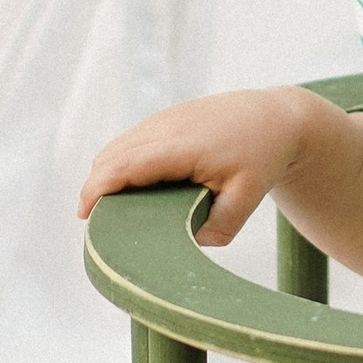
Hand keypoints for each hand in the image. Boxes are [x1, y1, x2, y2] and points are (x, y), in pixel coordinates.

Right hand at [78, 89, 302, 242]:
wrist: (278, 118)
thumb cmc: (263, 157)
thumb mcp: (247, 199)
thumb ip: (218, 228)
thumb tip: (187, 245)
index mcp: (181, 145)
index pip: (125, 165)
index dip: (98, 188)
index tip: (84, 214)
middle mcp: (166, 126)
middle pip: (112, 156)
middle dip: (95, 187)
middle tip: (95, 223)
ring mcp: (164, 119)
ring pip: (118, 146)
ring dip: (106, 174)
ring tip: (107, 209)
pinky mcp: (166, 118)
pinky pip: (131, 140)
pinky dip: (120, 162)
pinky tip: (127, 187)